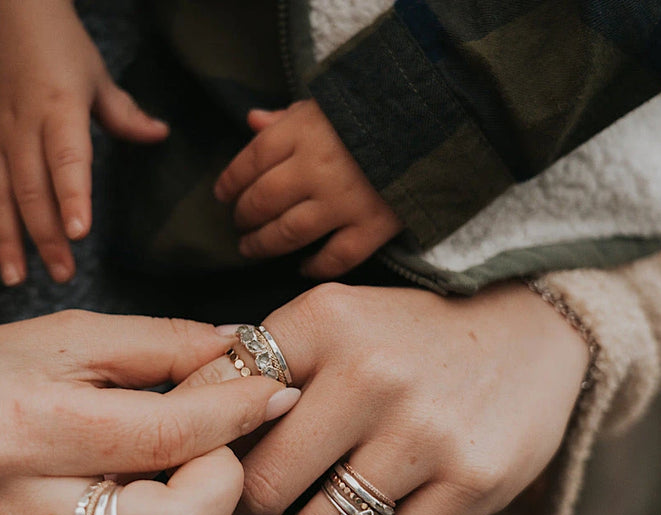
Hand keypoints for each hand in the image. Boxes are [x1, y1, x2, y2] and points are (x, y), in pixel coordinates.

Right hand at [0, 0, 167, 284]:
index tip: (80, 233)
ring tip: (18, 279)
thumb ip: (124, 114)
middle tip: (63, 275)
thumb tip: (160, 135)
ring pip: (0, 195)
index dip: (72, 197)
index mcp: (58, 109)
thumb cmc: (56, 41)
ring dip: (10, 241)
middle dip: (47, 237)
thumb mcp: (96, 74)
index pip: (67, 160)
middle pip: (33, 190)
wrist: (2, 9)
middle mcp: (22, 126)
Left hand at [181, 282, 588, 514]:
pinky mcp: (472, 481)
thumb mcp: (334, 318)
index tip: (196, 478)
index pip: (223, 404)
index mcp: (323, 320)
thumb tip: (181, 419)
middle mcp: (372, 372)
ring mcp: (425, 431)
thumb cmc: (405, 335)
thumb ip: (263, 363)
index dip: (198, 453)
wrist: (529, 332)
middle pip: (262, 484)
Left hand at [213, 101, 401, 278]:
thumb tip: (252, 121)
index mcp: (302, 132)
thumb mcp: (327, 101)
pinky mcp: (373, 225)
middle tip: (239, 225)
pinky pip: (336, 257)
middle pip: (262, 201)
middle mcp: (316, 168)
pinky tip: (302, 268)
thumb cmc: (375, 108)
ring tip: (252, 248)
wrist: (438, 118)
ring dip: (264, 245)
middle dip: (244, 216)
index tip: (222, 194)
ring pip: (288, 234)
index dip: (230, 182)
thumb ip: (288, 116)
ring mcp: (344, 201)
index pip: (250, 161)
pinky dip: (314, 266)